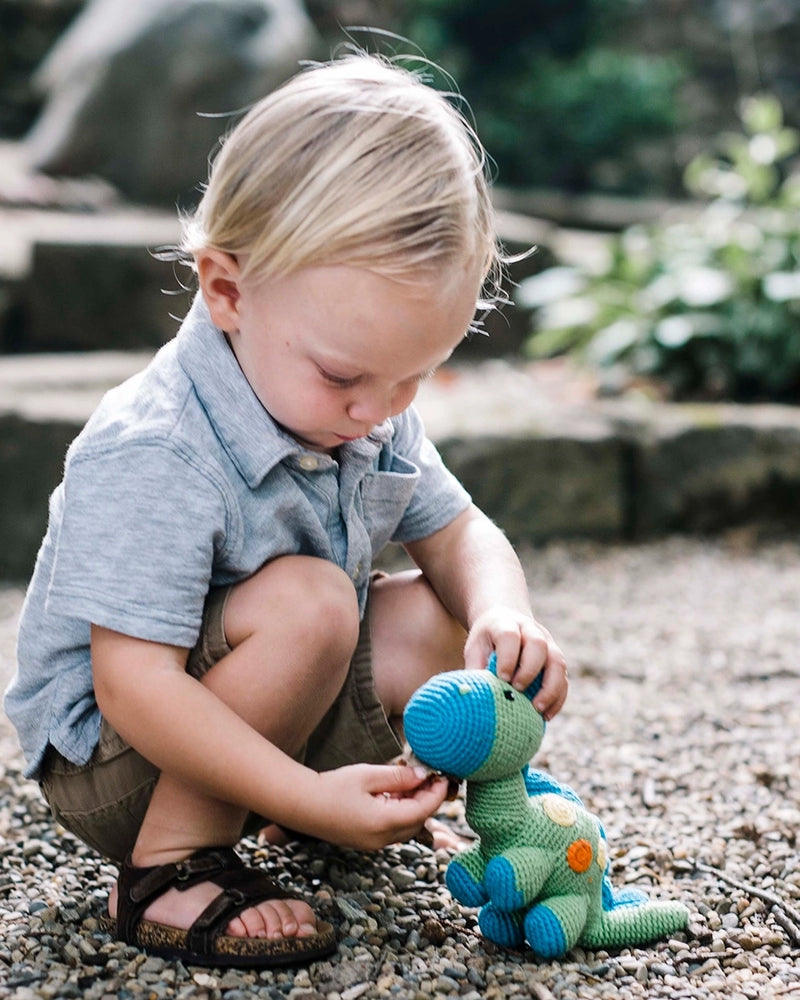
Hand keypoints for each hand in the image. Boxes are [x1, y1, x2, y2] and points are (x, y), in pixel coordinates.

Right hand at [301, 763, 449, 850]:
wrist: (301, 805)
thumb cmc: (332, 787)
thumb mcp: (368, 775)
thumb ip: (398, 777)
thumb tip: (423, 775)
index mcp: (383, 823)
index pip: (423, 810)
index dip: (437, 793)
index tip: (444, 776)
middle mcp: (381, 839)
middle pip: (418, 822)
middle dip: (428, 800)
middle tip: (432, 776)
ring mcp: (373, 844)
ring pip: (407, 827)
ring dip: (415, 807)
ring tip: (414, 781)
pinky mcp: (366, 841)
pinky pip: (393, 829)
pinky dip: (401, 813)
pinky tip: (396, 794)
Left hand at [463, 607, 568, 719]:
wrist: (504, 621)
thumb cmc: (487, 641)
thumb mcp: (475, 649)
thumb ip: (474, 668)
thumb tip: (470, 695)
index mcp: (505, 624)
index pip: (509, 636)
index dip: (508, 657)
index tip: (502, 678)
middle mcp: (530, 630)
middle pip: (538, 645)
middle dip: (529, 670)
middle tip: (518, 690)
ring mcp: (547, 643)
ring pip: (557, 662)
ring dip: (550, 688)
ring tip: (537, 709)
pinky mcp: (556, 659)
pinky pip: (564, 678)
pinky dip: (558, 698)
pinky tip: (546, 715)